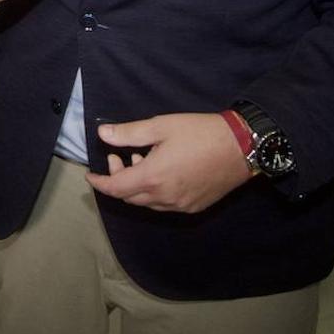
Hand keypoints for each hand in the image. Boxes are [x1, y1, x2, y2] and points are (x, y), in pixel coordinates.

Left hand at [85, 112, 252, 212]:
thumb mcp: (161, 126)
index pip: (115, 188)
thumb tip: (103, 134)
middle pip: (129, 197)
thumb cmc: (201, 133)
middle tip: (120, 157)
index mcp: (153, 177)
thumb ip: (129, 133)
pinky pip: (164, 205)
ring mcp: (181, 205)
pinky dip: (154, 192)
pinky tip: (161, 172)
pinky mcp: (194, 207)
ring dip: (137, 186)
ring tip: (142, 159)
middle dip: (118, 180)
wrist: (242, 147)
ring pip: (147, 203)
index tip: (90, 176)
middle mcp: (165, 197)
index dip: (99, 183)